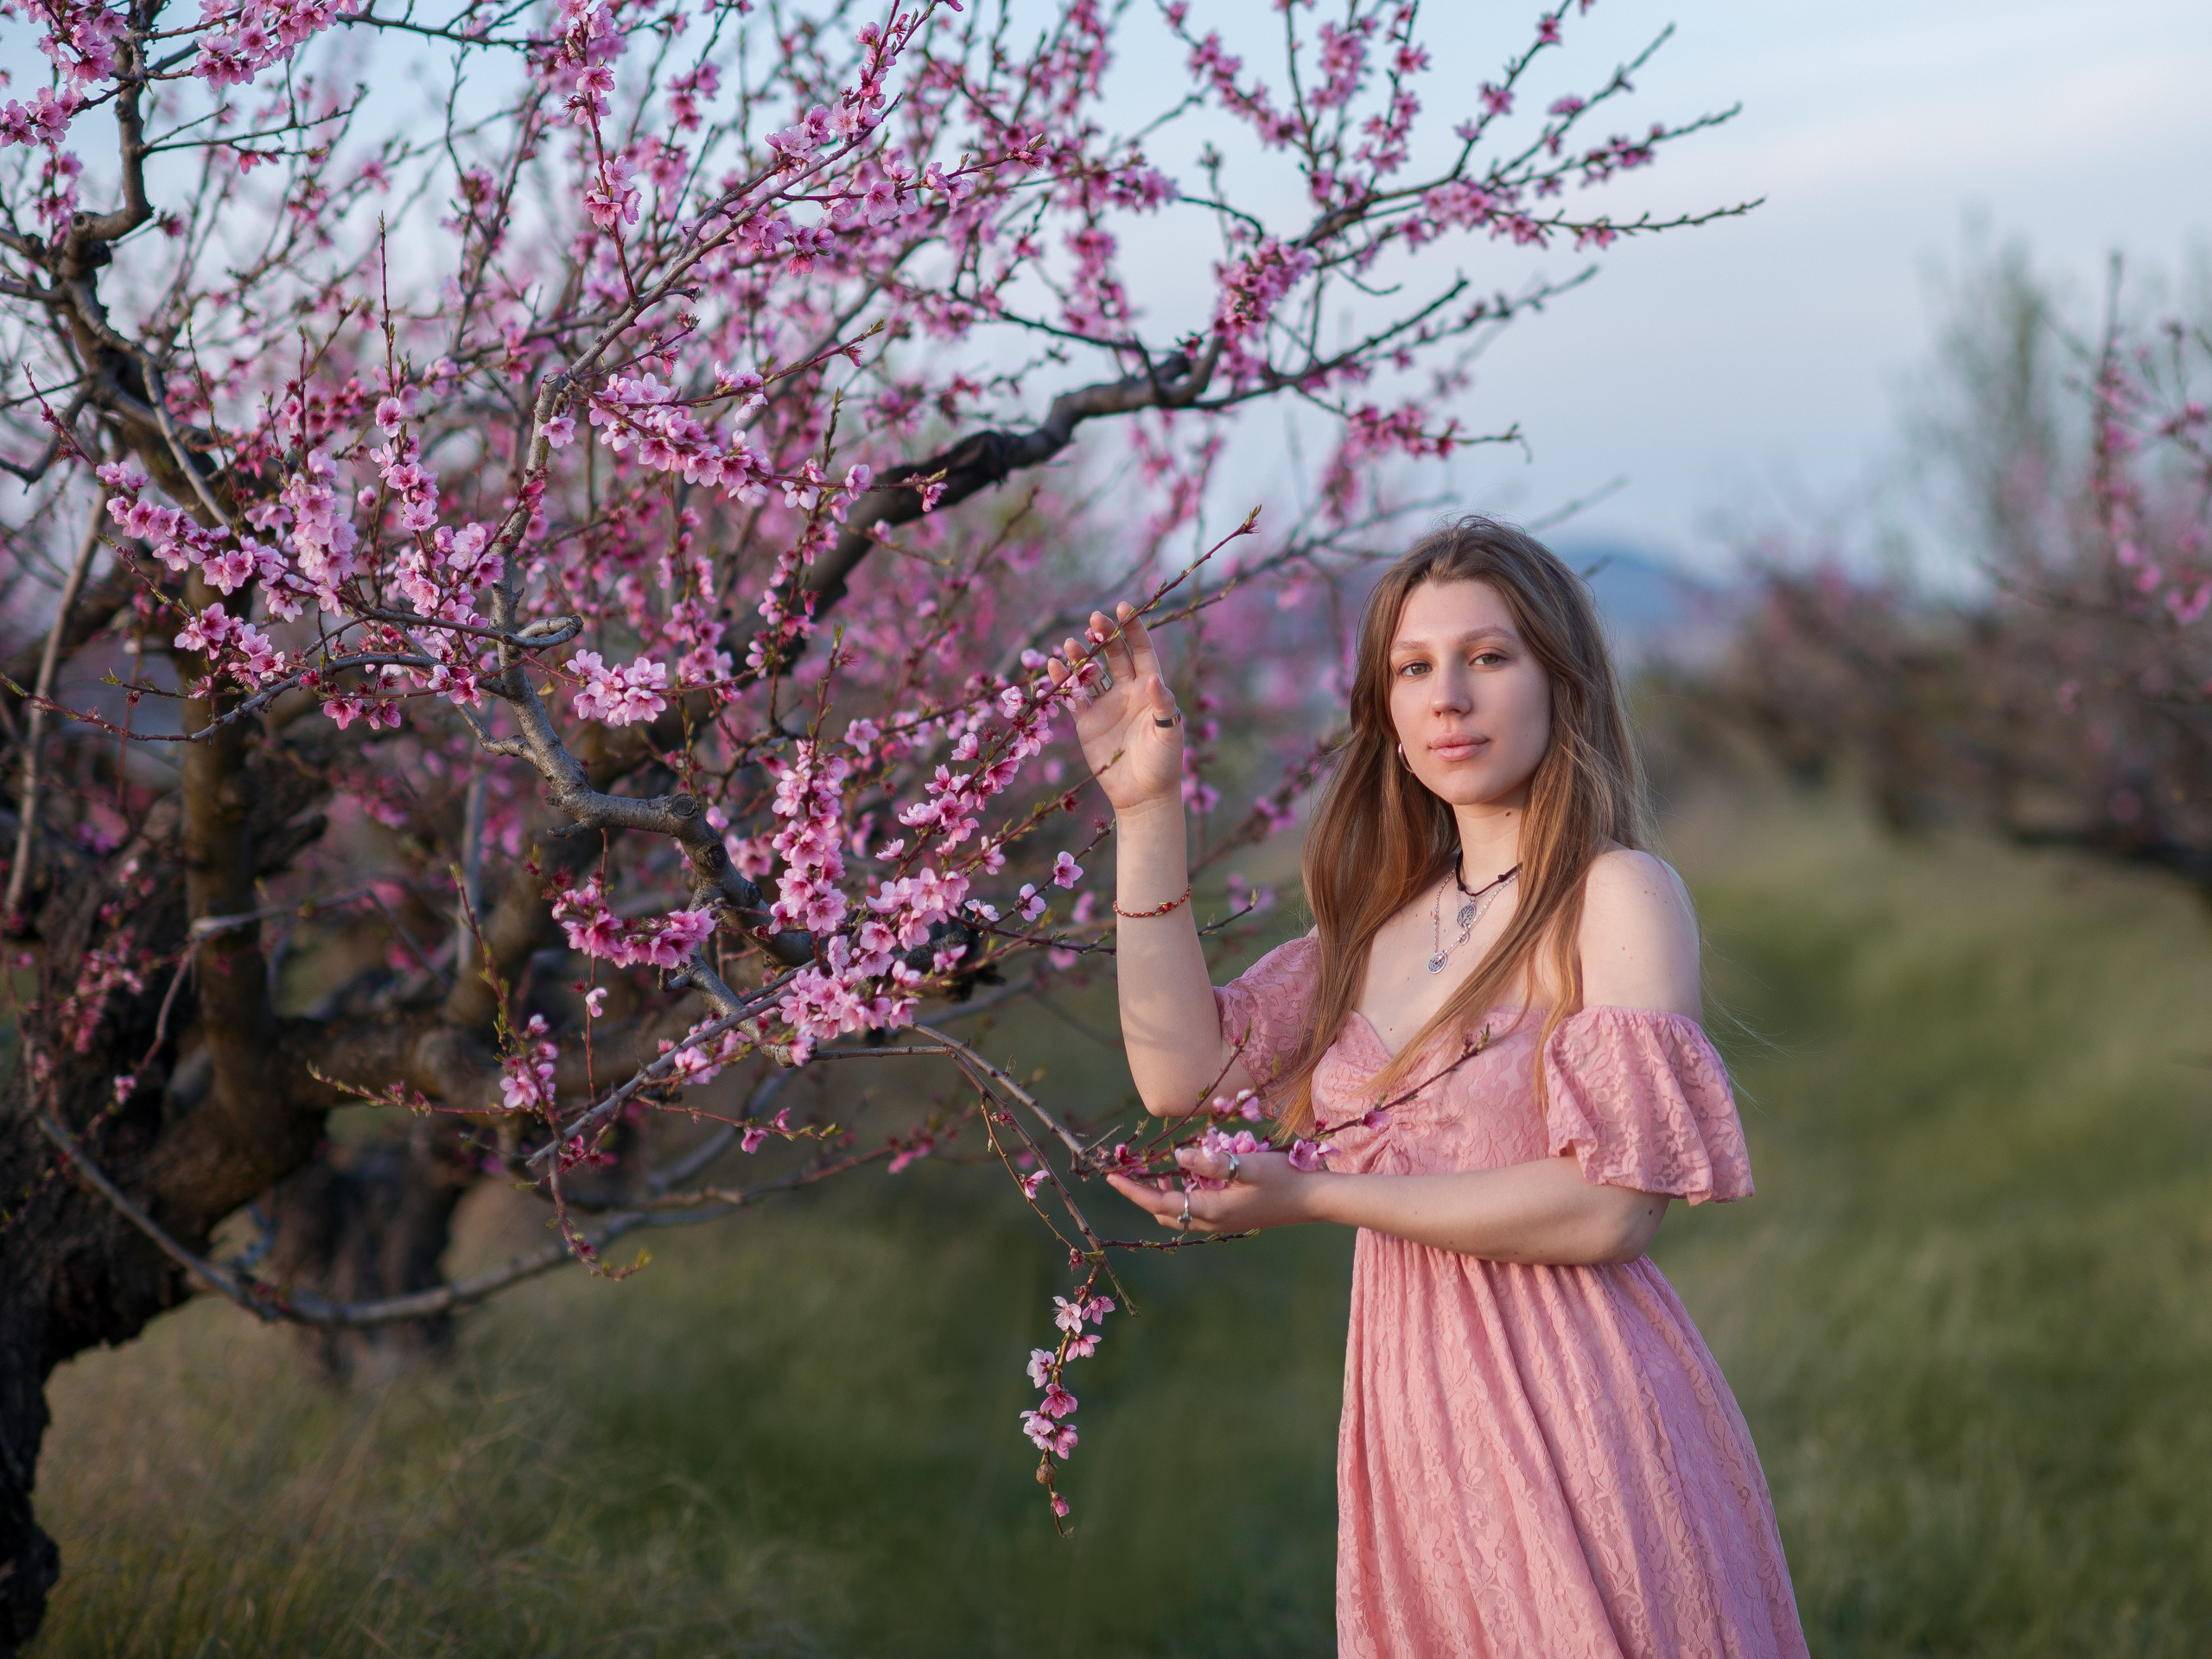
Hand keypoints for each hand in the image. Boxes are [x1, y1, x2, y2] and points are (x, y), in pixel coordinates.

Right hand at [1044, 601, 1183, 814]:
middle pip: (1113, 655)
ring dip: (1079, 657)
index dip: (1132, 629)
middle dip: (1104, 636)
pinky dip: (1062, 682)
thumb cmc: (1164, 763)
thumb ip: (1163, 705)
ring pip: (1089, 672)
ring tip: (1067, 644)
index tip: (1123, 608)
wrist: (1144, 796)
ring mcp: (1105, 705)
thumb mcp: (1170, 733)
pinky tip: (1053, 669)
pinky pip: (1072, 697)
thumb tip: (1154, 678)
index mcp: (1150, 688)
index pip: (1141, 651)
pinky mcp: (1086, 723)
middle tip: (1094, 620)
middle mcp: (1127, 691)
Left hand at [1106, 1144, 1317, 1234]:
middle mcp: (1213, 1221)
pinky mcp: (1232, 1217)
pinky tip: (1186, 1175)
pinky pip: (1195, 1210)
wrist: (1314, 1200)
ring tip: (1151, 1170)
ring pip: (1179, 1213)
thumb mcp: (1248, 1165)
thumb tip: (1177, 1159)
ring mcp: (1223, 1222)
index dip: (1133, 1190)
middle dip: (1142, 1194)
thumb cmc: (1284, 1177)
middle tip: (1126, 1172)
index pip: (1160, 1202)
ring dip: (1162, 1195)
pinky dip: (1181, 1195)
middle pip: (1165, 1212)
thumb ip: (1212, 1163)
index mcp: (1212, 1210)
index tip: (1110, 1177)